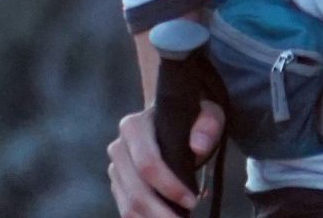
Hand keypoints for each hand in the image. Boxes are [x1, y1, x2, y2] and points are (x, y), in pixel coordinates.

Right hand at [107, 99, 224, 216]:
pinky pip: (126, 210)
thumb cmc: (191, 118)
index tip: (192, 200)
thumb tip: (198, 146)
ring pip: (128, 205)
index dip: (169, 186)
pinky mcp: (117, 185)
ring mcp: (115, 168)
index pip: (148, 163)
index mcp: (134, 127)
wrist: (171, 120)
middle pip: (136, 190)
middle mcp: (118, 148)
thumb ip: (207, 125)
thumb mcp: (206, 115)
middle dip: (161, 212)